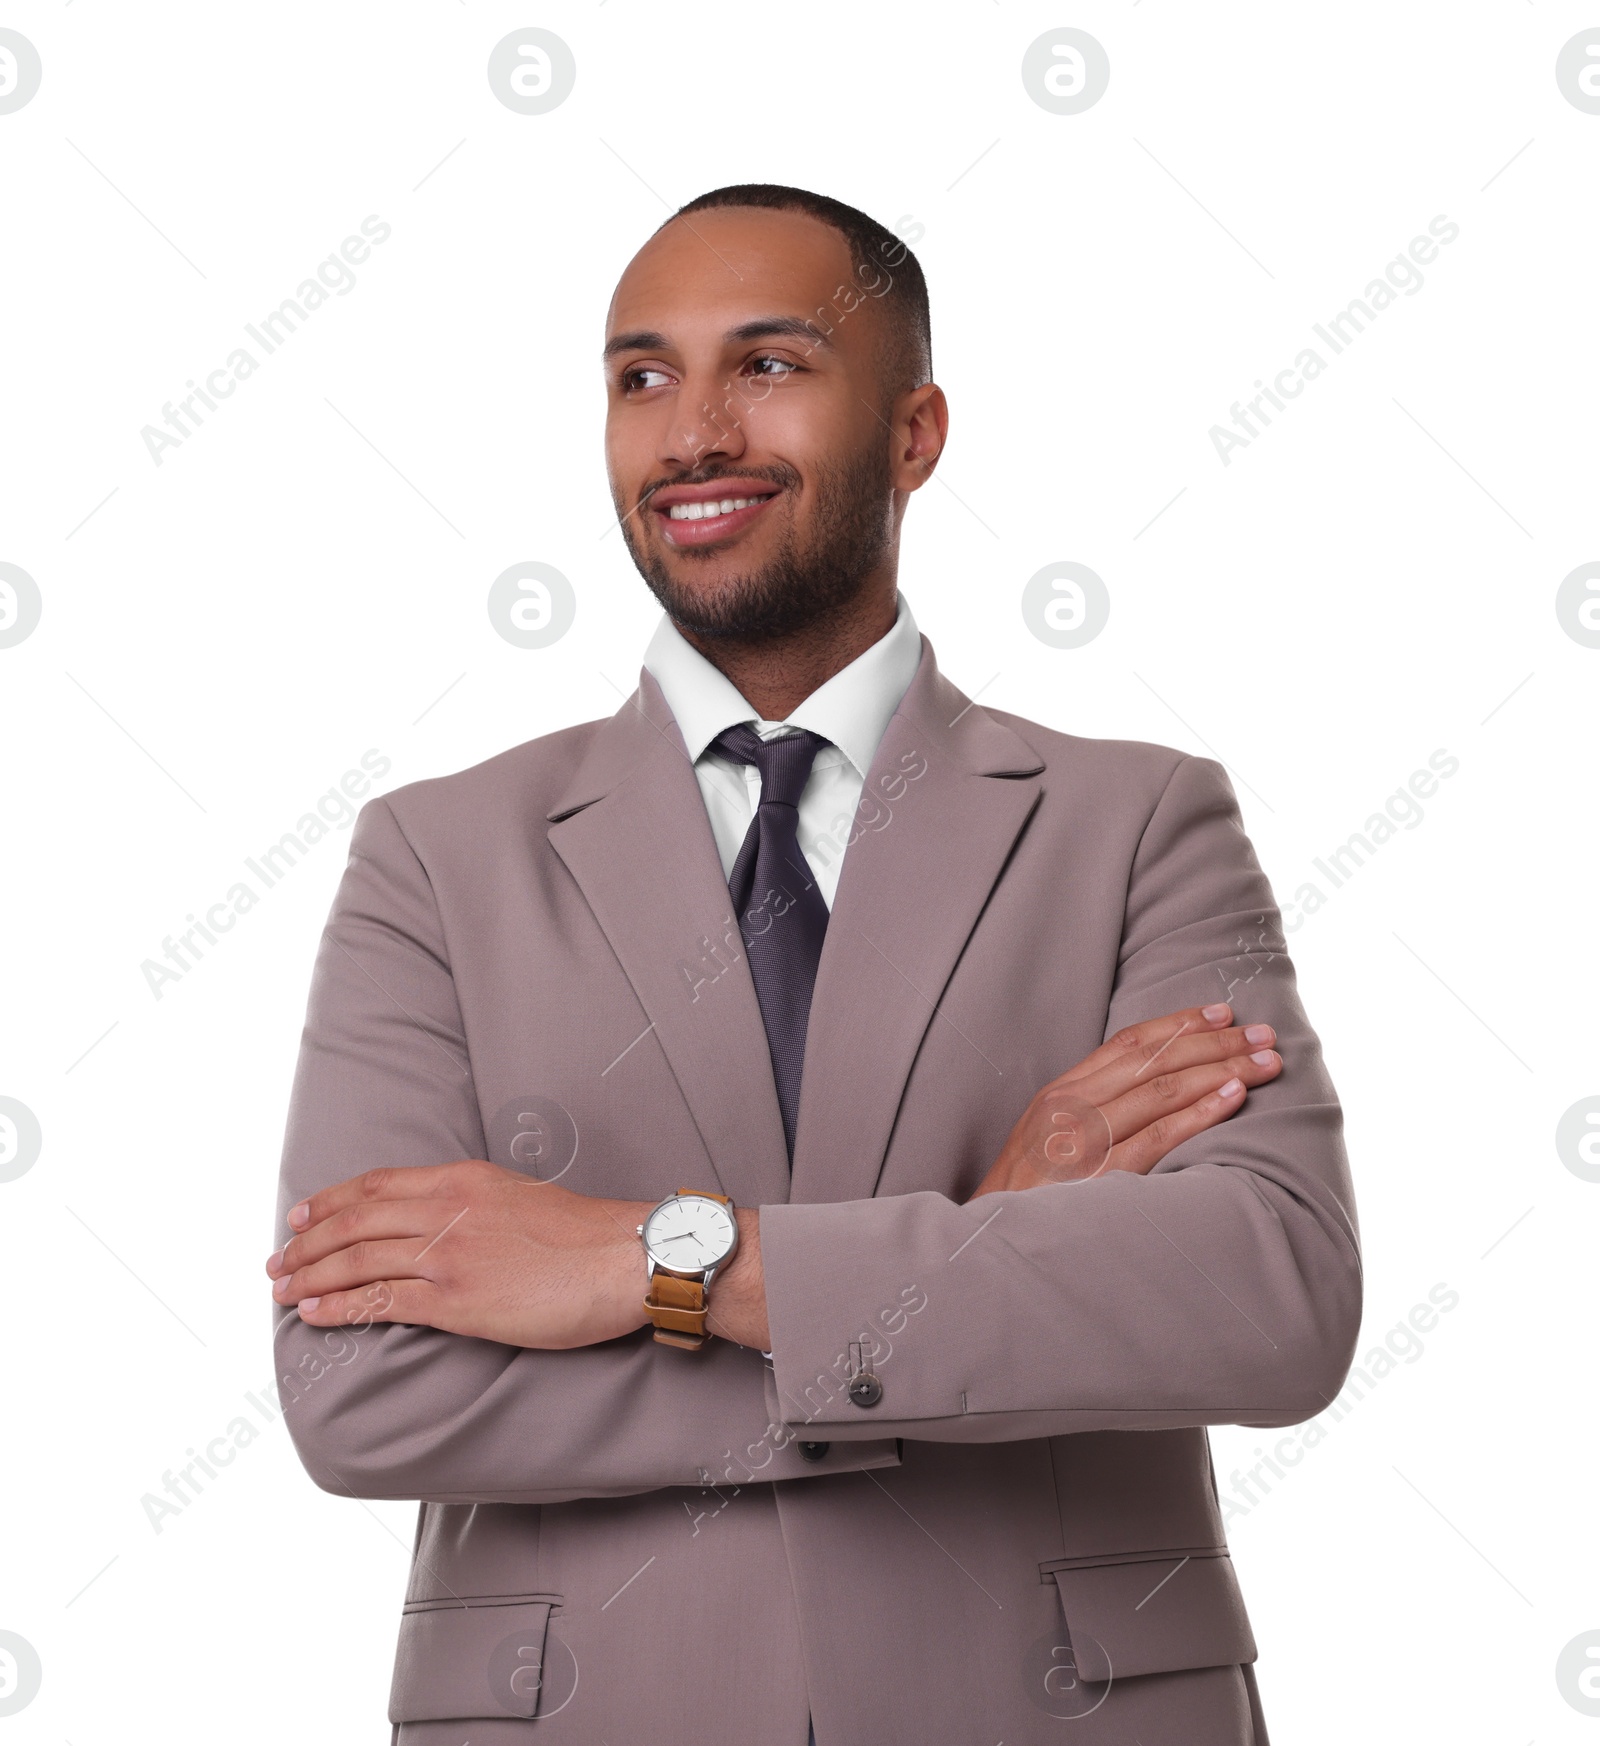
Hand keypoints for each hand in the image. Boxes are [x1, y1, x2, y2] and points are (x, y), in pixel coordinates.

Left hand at [266, 1161, 657, 1347]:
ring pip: (358, 1260)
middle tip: (276, 1263)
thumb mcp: (520, 1195)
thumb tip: (446, 1221)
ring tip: (281, 1291)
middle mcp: (447, 1210)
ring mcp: (449, 1255)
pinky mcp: (458, 1300)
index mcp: (462, 1179)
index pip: (376, 1185)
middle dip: (306, 1244)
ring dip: (311, 1276)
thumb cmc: (584, 1234)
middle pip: (355, 1222)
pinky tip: (314, 1314)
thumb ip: (476, 1203)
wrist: (623, 1256)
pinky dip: (339, 1307)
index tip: (300, 1217)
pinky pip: (381, 1301)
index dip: (330, 1201)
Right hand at [969, 1002, 1280, 1198]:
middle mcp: (1070, 1105)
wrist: (989, 1243)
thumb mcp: (1050, 1140)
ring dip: (1221, 1070)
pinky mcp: (1097, 1176)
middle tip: (1264, 1035)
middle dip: (1216, 1042)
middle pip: (1154, 1059)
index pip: (1128, 1043)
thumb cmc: (1026, 1197)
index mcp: (1061, 1092)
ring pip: (1162, 1089)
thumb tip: (1151, 1092)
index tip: (1224, 1013)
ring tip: (1264, 1064)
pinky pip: (1158, 1137)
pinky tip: (1233, 1099)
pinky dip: (1199, 1114)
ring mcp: (1083, 1139)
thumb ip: (1092, 1112)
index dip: (1179, 1022)